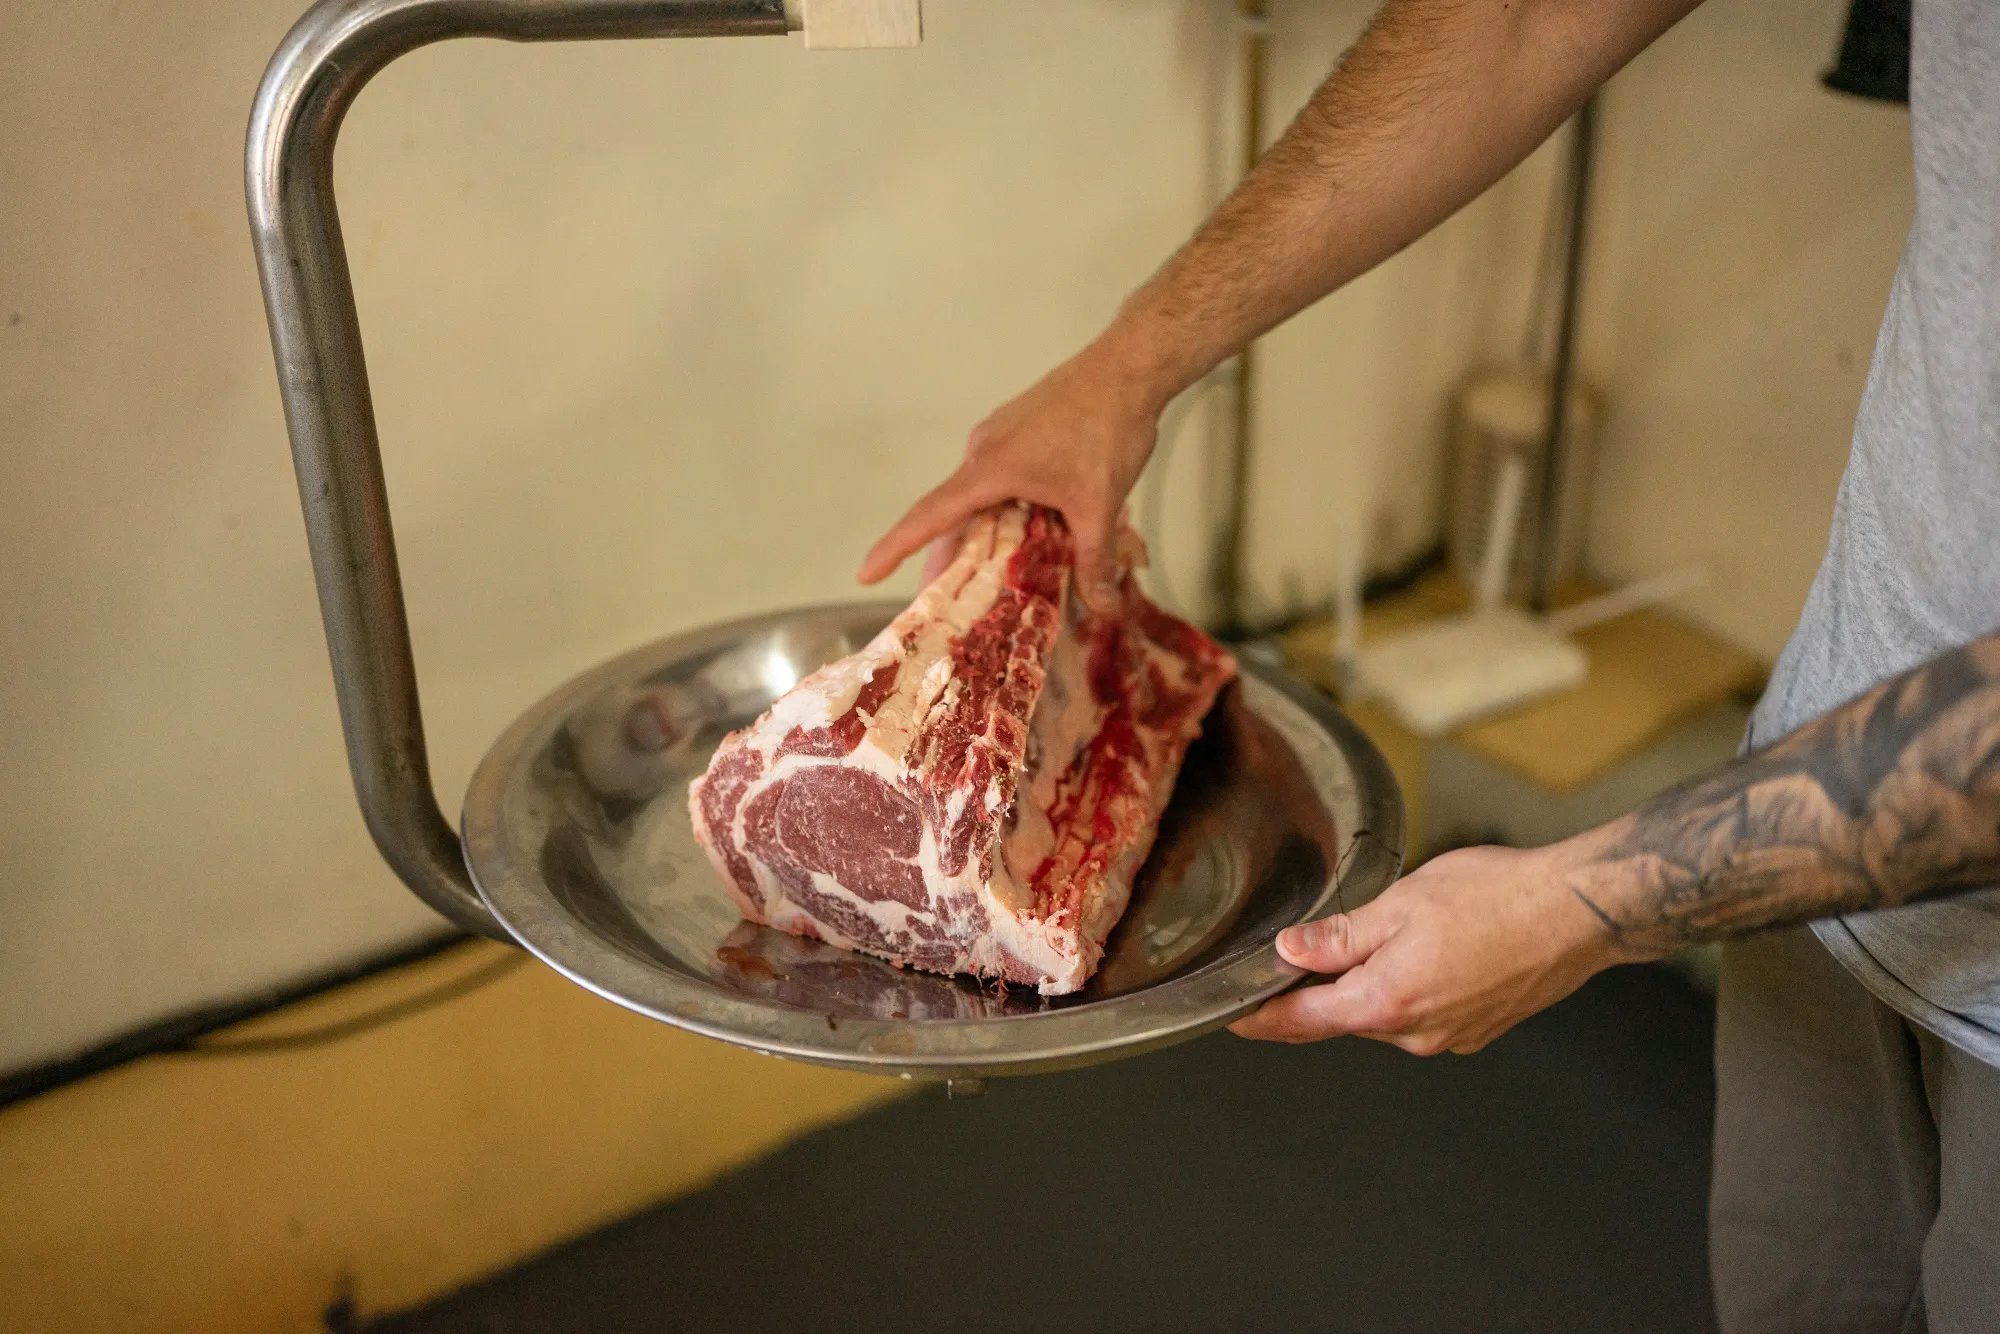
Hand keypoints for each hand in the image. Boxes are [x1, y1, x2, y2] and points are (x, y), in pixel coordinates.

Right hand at [857, 337, 1169, 611]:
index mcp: (990, 468)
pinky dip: (1002, 510)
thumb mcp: (1100, 504)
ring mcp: (999, 437)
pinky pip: (999, 479)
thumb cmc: (1108, 429)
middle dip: (944, 559)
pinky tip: (1025, 533)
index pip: (931, 514)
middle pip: (953, 514)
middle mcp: (983, 451)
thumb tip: (1104, 608)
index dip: (896, 546)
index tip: (866, 573)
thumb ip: (1094, 560)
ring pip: (979, 497)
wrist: (1128, 367)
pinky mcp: (1018, 430)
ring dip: (980, 535)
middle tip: (936, 602)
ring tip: (981, 578)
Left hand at [1228, 841, 1624, 1054]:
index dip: (1260, 1018)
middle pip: (1343, 1016)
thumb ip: (1339, 937)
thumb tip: (1289, 953)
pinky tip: (1429, 949)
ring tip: (1387, 934)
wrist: (1578, 911)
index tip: (1232, 1016)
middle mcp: (1416, 1033)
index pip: (1302, 1022)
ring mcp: (1451, 1035)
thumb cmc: (1496, 898)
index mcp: (1386, 1003)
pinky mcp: (1478, 1028)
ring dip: (1371, 984)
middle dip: (1319, 989)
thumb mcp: (1399, 904)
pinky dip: (1411, 987)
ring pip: (1386, 1013)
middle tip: (1300, 952)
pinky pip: (1424, 1013)